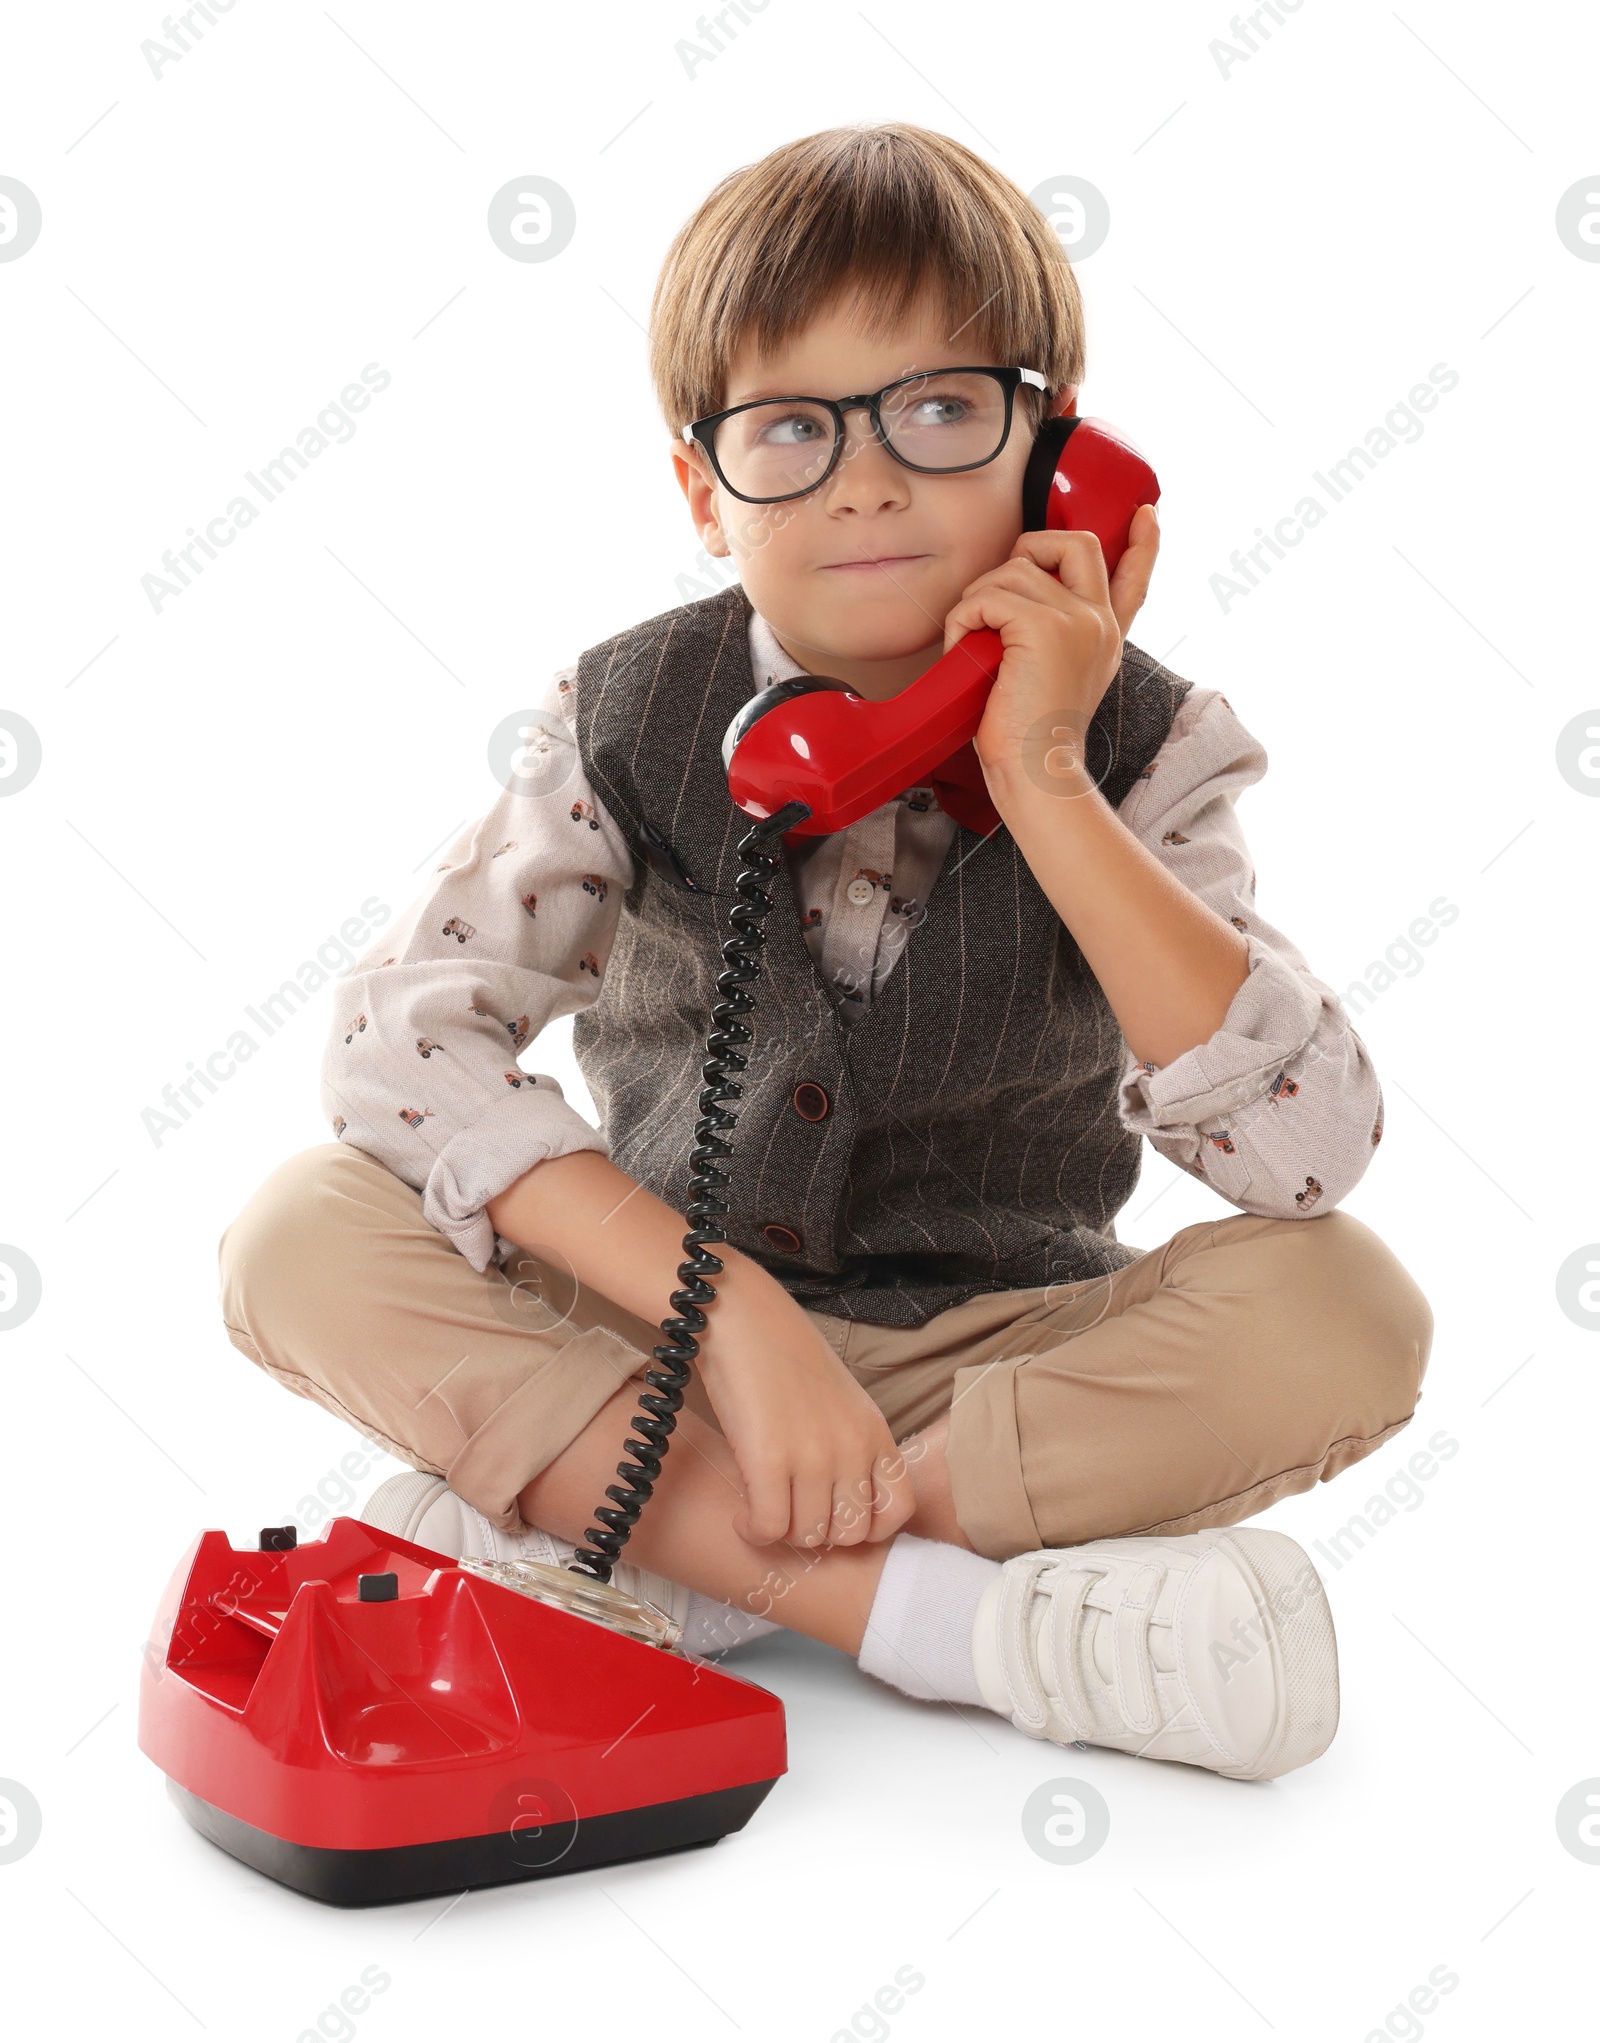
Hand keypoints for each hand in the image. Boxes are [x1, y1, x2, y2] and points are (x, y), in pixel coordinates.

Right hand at [698, 1326, 917, 1551]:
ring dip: (782, 1532)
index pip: (899, 1509)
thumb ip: (849, 1446)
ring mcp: (813, 1455)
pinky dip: (754, 1531)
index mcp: (874, 1431)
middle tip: (791, 1513)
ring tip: (763, 1508)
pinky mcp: (768, 1459)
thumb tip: (838, 1502)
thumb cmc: (782, 1353)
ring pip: (808, 1536)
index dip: (867, 1528)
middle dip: (819, 1533)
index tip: (834, 1517)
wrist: (741, 1315)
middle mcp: (852, 1447)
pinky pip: (770, 1527)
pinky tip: (742, 1516)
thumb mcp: (839, 1400)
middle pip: (850, 1533)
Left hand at [942, 504, 1159, 782]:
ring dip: (978, 601)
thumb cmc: (1029, 736)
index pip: (1134, 577)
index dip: (1142, 543)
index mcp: (1106, 634)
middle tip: (1000, 594)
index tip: (1147, 515)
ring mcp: (1077, 619)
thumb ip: (1053, 637)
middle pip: (1074, 544)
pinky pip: (988, 596)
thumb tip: (1016, 600)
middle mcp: (1099, 621)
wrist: (1036, 772)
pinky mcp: (1045, 626)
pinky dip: (964, 619)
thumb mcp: (1052, 678)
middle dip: (1028, 549)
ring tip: (973, 645)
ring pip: (1014, 569)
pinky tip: (965, 650)